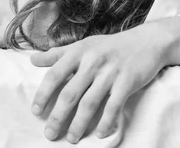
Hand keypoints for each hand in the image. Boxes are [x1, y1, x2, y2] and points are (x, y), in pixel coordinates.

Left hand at [30, 25, 172, 142]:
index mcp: (77, 52)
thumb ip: (57, 54)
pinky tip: (100, 134)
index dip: (43, 94)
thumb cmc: (109, 46)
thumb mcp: (82, 45)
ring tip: (71, 138)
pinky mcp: (127, 82)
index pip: (55, 75)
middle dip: (58, 116)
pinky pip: (114, 106)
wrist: (147, 41)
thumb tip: (32, 60)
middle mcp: (92, 62)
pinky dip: (106, 122)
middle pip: (70, 93)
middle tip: (50, 133)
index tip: (36, 111)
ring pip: (90, 103)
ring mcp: (110, 72)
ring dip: (79, 124)